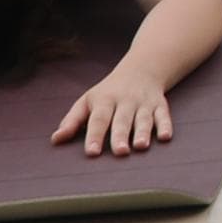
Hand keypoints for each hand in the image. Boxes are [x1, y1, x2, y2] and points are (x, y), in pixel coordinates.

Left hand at [54, 74, 174, 156]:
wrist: (141, 69)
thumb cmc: (108, 92)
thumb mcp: (87, 101)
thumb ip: (72, 121)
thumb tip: (55, 140)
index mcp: (104, 100)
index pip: (98, 119)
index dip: (94, 136)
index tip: (92, 152)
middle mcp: (125, 101)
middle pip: (122, 120)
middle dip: (120, 136)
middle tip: (120, 152)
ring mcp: (144, 103)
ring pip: (144, 118)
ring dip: (143, 132)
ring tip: (141, 146)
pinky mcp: (160, 104)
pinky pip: (164, 115)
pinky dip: (166, 125)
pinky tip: (165, 137)